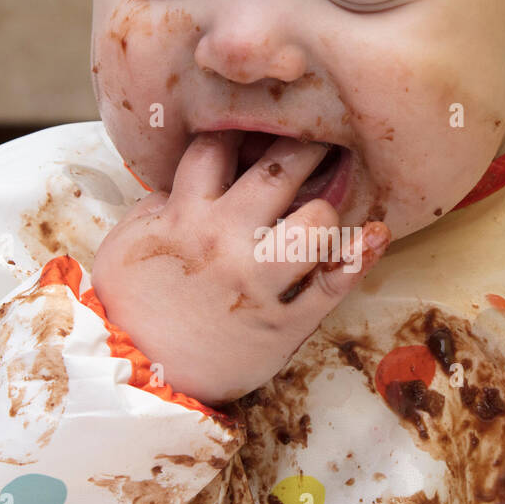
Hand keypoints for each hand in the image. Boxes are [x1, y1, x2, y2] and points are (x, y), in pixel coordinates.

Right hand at [90, 132, 389, 404]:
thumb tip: (195, 177)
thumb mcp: (130, 241)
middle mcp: (226, 240)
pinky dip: (360, 257)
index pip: (219, 147)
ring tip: (329, 203)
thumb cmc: (130, 306)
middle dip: (307, 145)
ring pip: (316, 222)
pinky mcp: (283, 323)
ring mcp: (258, 281)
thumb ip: (163, 202)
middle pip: (280, 169)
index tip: (262, 128)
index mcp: (185, 215)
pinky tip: (375, 234)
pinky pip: (333, 284)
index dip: (244, 131)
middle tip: (325, 138)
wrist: (136, 375)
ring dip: (329, 206)